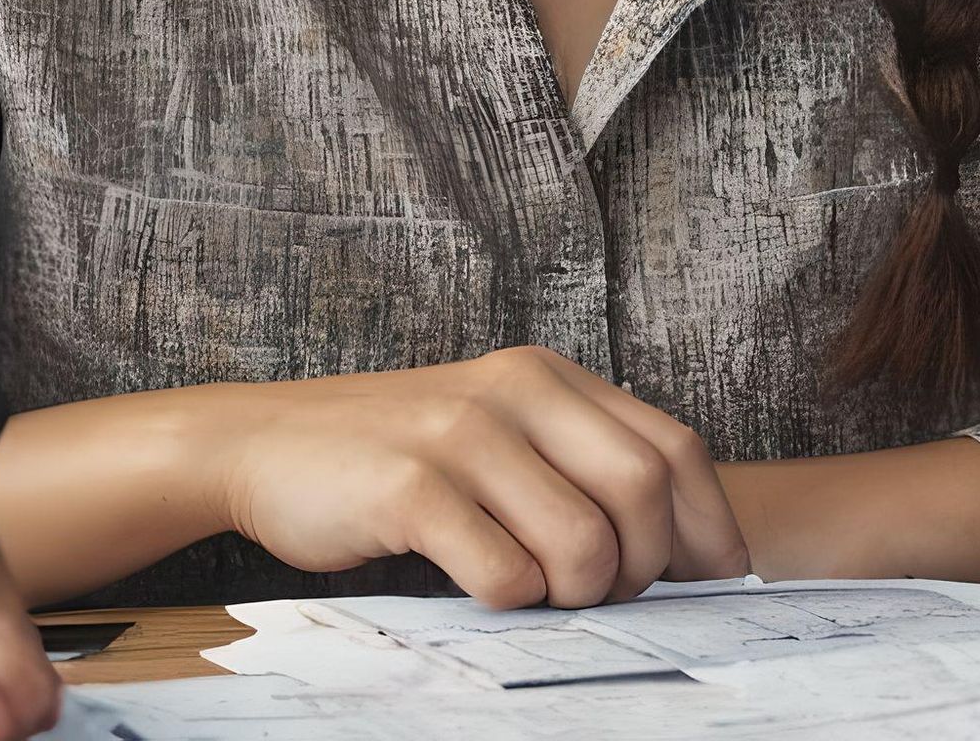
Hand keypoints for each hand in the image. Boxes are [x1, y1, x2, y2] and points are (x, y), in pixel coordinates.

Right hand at [215, 345, 749, 608]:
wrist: (268, 443)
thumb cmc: (399, 459)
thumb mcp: (499, 435)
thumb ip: (576, 467)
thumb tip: (681, 552)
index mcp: (550, 377)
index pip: (674, 446)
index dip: (707, 525)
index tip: (712, 583)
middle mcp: (518, 390)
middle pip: (644, 492)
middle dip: (644, 569)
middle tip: (604, 598)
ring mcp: (465, 434)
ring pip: (584, 543)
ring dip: (576, 596)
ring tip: (536, 593)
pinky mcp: (412, 486)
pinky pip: (504, 572)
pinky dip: (509, 601)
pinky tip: (481, 588)